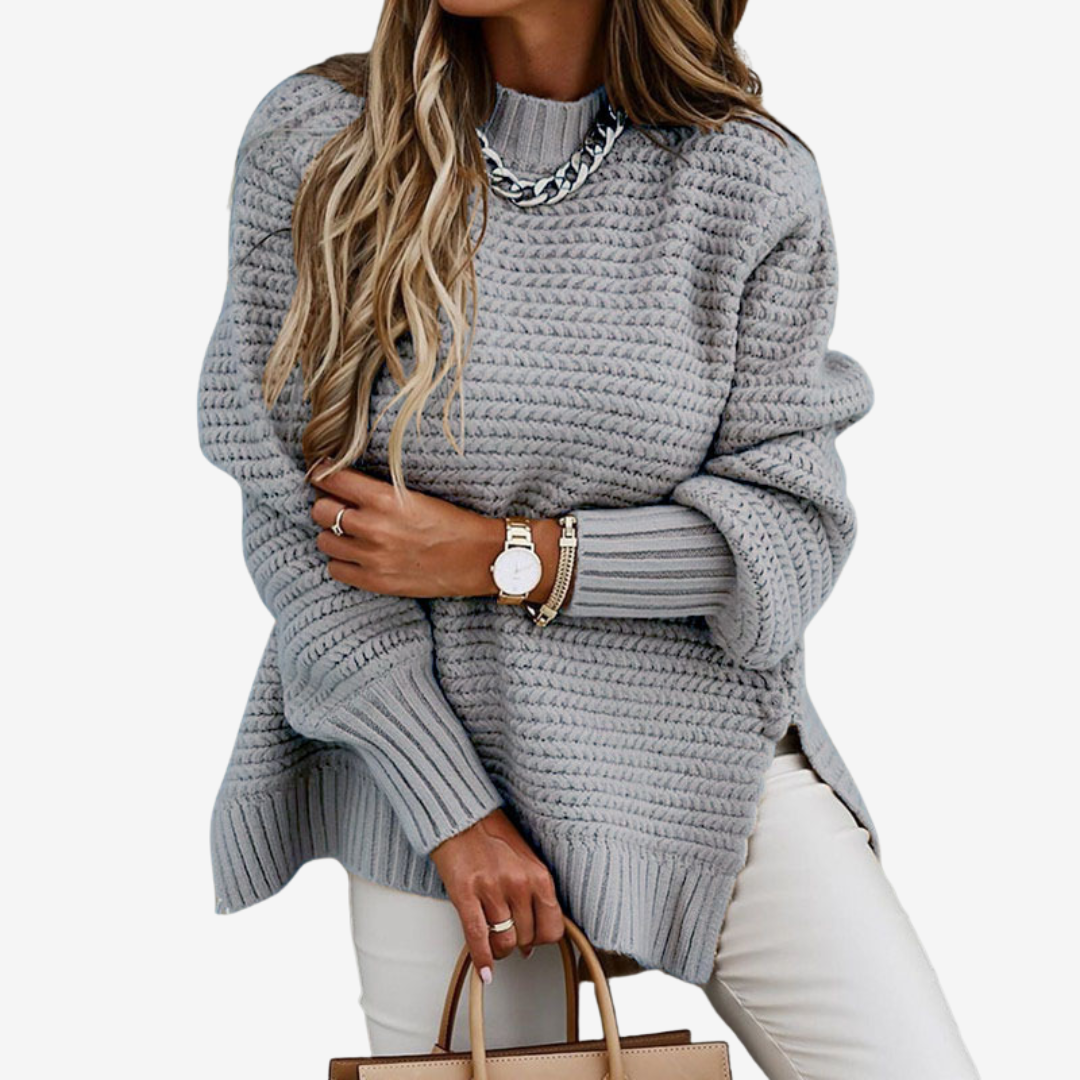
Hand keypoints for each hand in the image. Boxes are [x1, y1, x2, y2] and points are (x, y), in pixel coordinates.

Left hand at [309, 460, 574, 603]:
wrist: (479, 558)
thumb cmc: (452, 522)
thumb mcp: (414, 496)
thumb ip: (377, 492)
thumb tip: (340, 483)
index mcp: (386, 499)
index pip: (332, 479)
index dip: (323, 473)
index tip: (322, 473)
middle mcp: (374, 528)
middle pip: (320, 510)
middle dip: (327, 504)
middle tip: (339, 504)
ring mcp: (373, 558)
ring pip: (323, 541)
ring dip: (332, 534)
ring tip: (349, 532)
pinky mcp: (376, 582)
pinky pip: (335, 569)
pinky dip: (341, 561)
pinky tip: (357, 555)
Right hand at [429, 808, 564, 980]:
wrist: (462, 816)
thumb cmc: (493, 835)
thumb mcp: (527, 859)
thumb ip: (535, 893)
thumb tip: (535, 932)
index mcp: (539, 875)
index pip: (553, 928)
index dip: (543, 939)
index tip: (535, 940)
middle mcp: (519, 884)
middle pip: (527, 938)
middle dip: (519, 944)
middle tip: (511, 938)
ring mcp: (492, 889)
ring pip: (504, 942)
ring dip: (500, 951)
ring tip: (495, 946)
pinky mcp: (465, 893)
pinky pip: (477, 937)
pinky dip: (481, 959)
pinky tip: (484, 971)